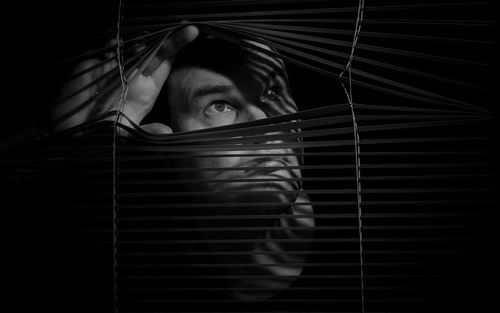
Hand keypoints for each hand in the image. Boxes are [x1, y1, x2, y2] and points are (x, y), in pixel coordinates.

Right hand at [51, 25, 198, 134]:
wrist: (71, 130)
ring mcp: (114, 65)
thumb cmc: (102, 133)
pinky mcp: (93, 62)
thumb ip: (146, 133)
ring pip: (131, 44)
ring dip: (138, 39)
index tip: (192, 31)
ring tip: (143, 44)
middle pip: (154, 48)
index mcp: (146, 89)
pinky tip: (113, 46)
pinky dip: (111, 43)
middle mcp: (134, 74)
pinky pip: (105, 47)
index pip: (166, 62)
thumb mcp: (127, 135)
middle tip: (183, 28)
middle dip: (168, 36)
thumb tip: (166, 132)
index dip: (178, 46)